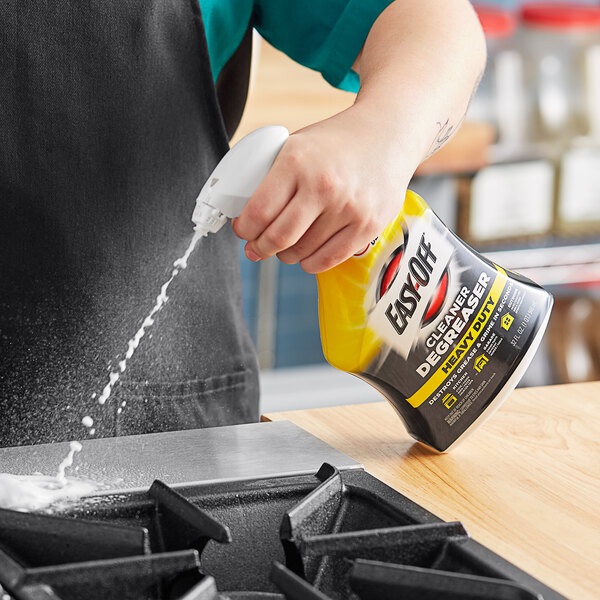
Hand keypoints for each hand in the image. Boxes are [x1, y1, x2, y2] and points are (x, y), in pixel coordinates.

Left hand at [232, 105, 419, 273]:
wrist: (388, 134)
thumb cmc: (336, 143)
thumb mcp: (298, 145)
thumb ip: (273, 176)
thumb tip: (246, 215)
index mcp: (297, 161)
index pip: (259, 211)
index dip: (244, 229)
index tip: (243, 230)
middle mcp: (324, 185)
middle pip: (278, 238)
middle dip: (261, 248)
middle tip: (257, 247)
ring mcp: (349, 208)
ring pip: (302, 253)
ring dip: (285, 255)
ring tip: (285, 247)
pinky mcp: (369, 225)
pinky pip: (329, 260)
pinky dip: (310, 263)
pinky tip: (306, 254)